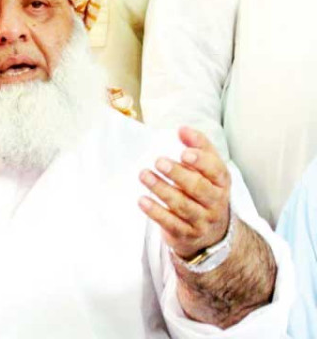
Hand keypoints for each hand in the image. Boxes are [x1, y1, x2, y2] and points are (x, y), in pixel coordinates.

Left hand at [138, 127, 230, 258]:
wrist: (212, 233)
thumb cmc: (205, 191)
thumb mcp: (208, 169)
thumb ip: (198, 146)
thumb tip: (182, 129)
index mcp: (221, 182)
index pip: (215, 170)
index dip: (201, 161)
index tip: (184, 153)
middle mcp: (215, 202)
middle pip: (198, 187)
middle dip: (178, 174)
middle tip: (159, 161)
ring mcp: (201, 220)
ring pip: (182, 205)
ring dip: (161, 189)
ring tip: (144, 175)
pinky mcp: (186, 234)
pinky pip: (170, 223)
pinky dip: (155, 211)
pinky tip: (142, 200)